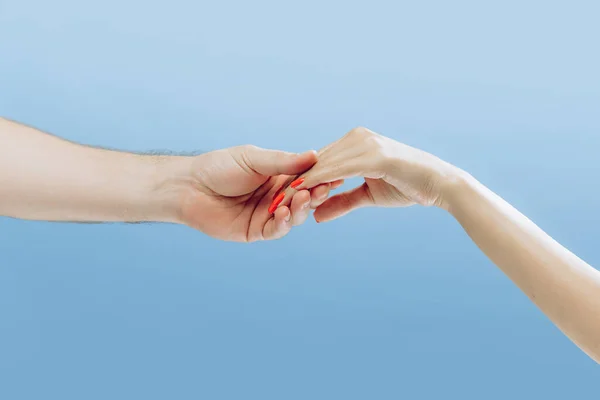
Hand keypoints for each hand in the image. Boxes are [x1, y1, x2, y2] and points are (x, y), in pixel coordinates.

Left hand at [163, 145, 340, 241]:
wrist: (189, 187)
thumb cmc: (219, 167)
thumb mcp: (253, 158)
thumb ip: (283, 161)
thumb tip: (314, 155)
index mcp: (279, 176)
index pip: (306, 177)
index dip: (320, 177)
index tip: (335, 173)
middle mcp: (277, 196)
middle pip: (305, 198)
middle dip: (315, 194)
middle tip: (322, 188)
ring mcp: (267, 214)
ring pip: (295, 216)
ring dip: (301, 208)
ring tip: (302, 198)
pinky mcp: (256, 231)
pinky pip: (276, 230)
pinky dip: (284, 223)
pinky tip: (283, 213)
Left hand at [279, 127, 459, 221]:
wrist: (439, 183)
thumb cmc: (407, 186)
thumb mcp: (368, 195)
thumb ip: (342, 202)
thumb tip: (316, 216)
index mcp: (355, 143)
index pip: (319, 162)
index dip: (299, 181)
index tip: (279, 197)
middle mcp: (356, 138)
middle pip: (316, 162)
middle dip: (293, 183)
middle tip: (271, 201)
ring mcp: (363, 143)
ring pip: (322, 165)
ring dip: (300, 184)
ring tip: (278, 201)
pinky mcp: (372, 154)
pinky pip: (337, 169)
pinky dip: (317, 182)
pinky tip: (301, 194)